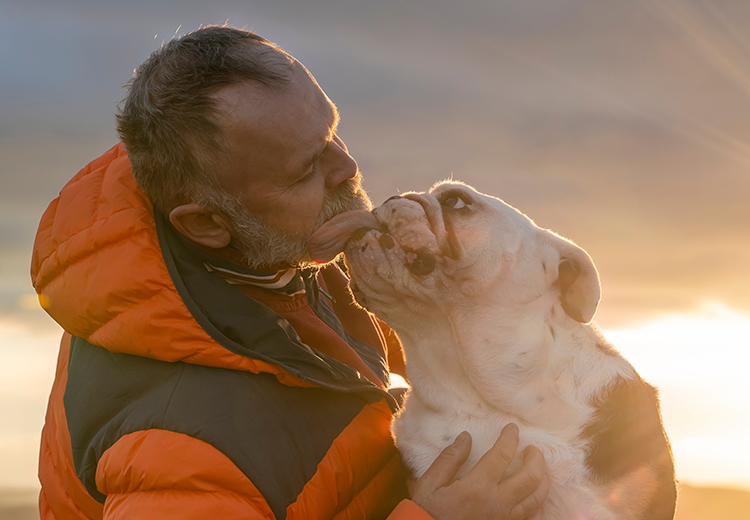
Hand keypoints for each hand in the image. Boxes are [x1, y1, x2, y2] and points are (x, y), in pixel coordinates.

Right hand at [411, 424, 549, 519]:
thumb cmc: (428, 512)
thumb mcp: (430, 484)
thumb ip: (449, 459)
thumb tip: (466, 437)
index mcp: (476, 488)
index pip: (502, 455)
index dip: (510, 438)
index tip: (512, 428)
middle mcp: (496, 503)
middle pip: (530, 477)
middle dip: (536, 458)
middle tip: (532, 449)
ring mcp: (504, 518)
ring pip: (536, 498)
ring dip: (542, 479)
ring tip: (538, 468)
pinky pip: (530, 514)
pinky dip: (537, 500)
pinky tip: (534, 492)